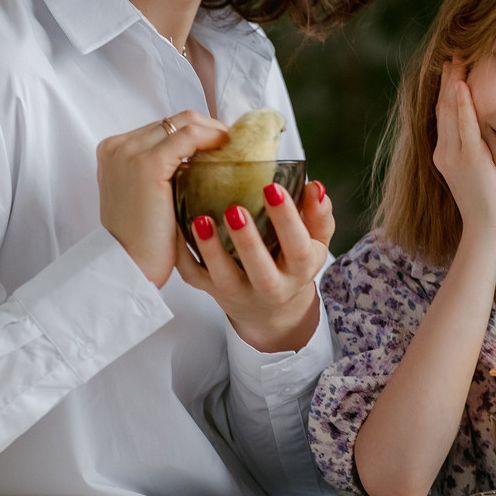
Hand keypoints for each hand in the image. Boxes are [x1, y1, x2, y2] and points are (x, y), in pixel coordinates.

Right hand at [98, 111, 229, 285]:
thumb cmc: (139, 241)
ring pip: (184, 122)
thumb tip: (195, 161)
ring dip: (213, 131)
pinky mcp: (148, 165)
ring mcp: (130, 153)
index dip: (195, 132)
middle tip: (231, 144)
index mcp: (113, 151)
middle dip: (207, 128)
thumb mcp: (143, 197)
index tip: (218, 143)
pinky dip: (212, 138)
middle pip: (174, 120)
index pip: (162, 128)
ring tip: (233, 148)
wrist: (127, 266)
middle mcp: (118, 146)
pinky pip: (189, 136)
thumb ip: (160, 174)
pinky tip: (228, 151)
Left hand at [178, 179, 333, 352]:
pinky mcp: (211, 291)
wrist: (270, 309)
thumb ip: (318, 215)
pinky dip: (182, 254)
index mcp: (299, 269)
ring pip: (224, 277)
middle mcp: (271, 286)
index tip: (273, 188)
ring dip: (211, 250)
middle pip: (261, 270)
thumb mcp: (314, 242)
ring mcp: (239, 291)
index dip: (287, 220)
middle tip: (235, 209)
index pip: (298, 247)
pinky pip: (193, 276)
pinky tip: (178, 228)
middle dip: (248, 241)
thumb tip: (314, 187)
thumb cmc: (291, 262)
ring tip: (202, 220)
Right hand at [432, 60, 495, 247]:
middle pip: (443, 106)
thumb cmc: (492, 209)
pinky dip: (461, 102)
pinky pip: (463, 125)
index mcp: (446, 155)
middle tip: (453, 54)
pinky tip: (462, 84)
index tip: (455, 68)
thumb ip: (482, 155)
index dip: (449, 89)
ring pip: (449, 110)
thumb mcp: (482, 175)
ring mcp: (453, 155)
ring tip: (455, 59)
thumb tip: (490, 140)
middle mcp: (444, 151)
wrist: (487, 232)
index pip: (446, 114)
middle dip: (448, 79)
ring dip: (452, 82)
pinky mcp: (467, 159)